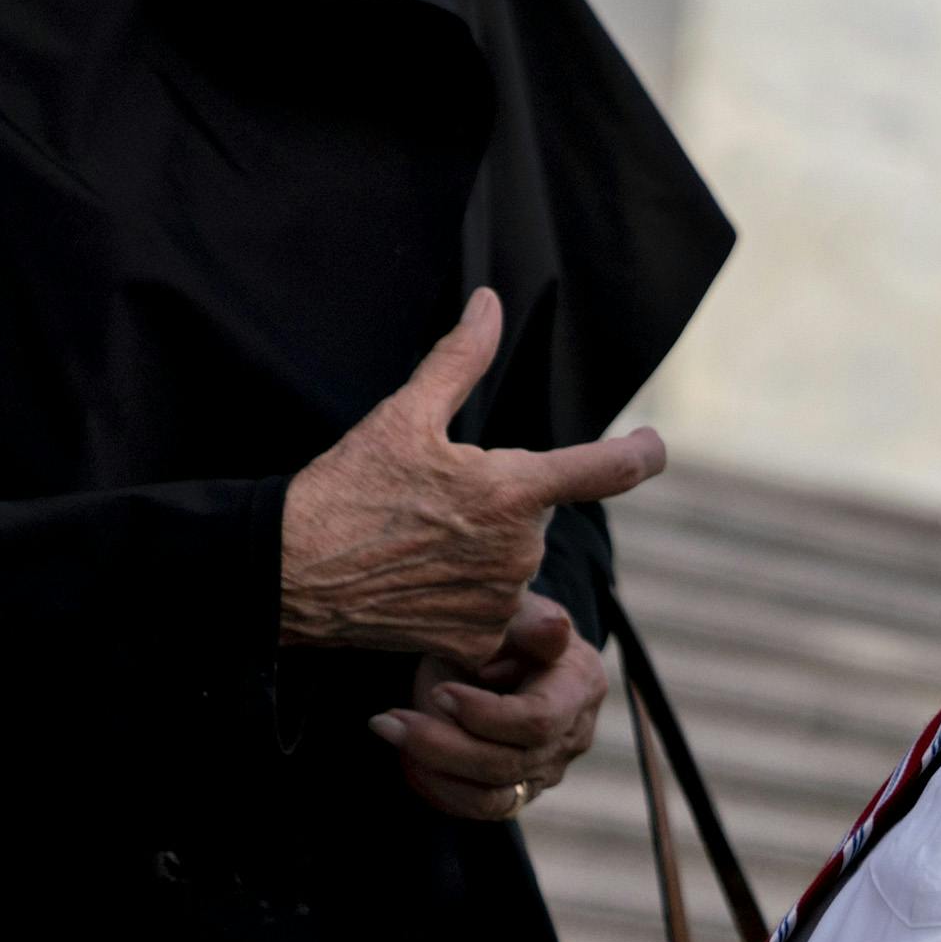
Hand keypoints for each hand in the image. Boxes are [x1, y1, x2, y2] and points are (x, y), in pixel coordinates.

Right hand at [277, 289, 665, 657]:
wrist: (288, 573)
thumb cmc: (346, 488)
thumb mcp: (404, 414)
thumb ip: (461, 358)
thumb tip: (489, 301)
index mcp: (513, 490)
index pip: (610, 470)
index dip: (640, 453)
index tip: (652, 446)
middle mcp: (518, 550)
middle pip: (539, 512)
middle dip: (506, 501)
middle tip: (437, 500)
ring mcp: (499, 600)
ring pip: (517, 561)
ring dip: (487, 549)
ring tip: (422, 542)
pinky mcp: (474, 639)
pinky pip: (496, 612)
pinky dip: (470, 596)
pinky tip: (422, 582)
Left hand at [377, 589, 614, 822]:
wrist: (509, 648)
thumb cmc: (510, 624)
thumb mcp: (518, 611)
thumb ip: (531, 624)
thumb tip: (555, 630)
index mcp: (581, 685)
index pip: (538, 720)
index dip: (485, 715)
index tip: (439, 691)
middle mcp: (573, 736)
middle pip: (508, 764)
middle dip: (441, 745)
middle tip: (388, 719)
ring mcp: (548, 770)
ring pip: (490, 796)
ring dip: (432, 769)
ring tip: (391, 730)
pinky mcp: (521, 790)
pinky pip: (480, 808)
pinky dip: (439, 787)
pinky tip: (407, 756)